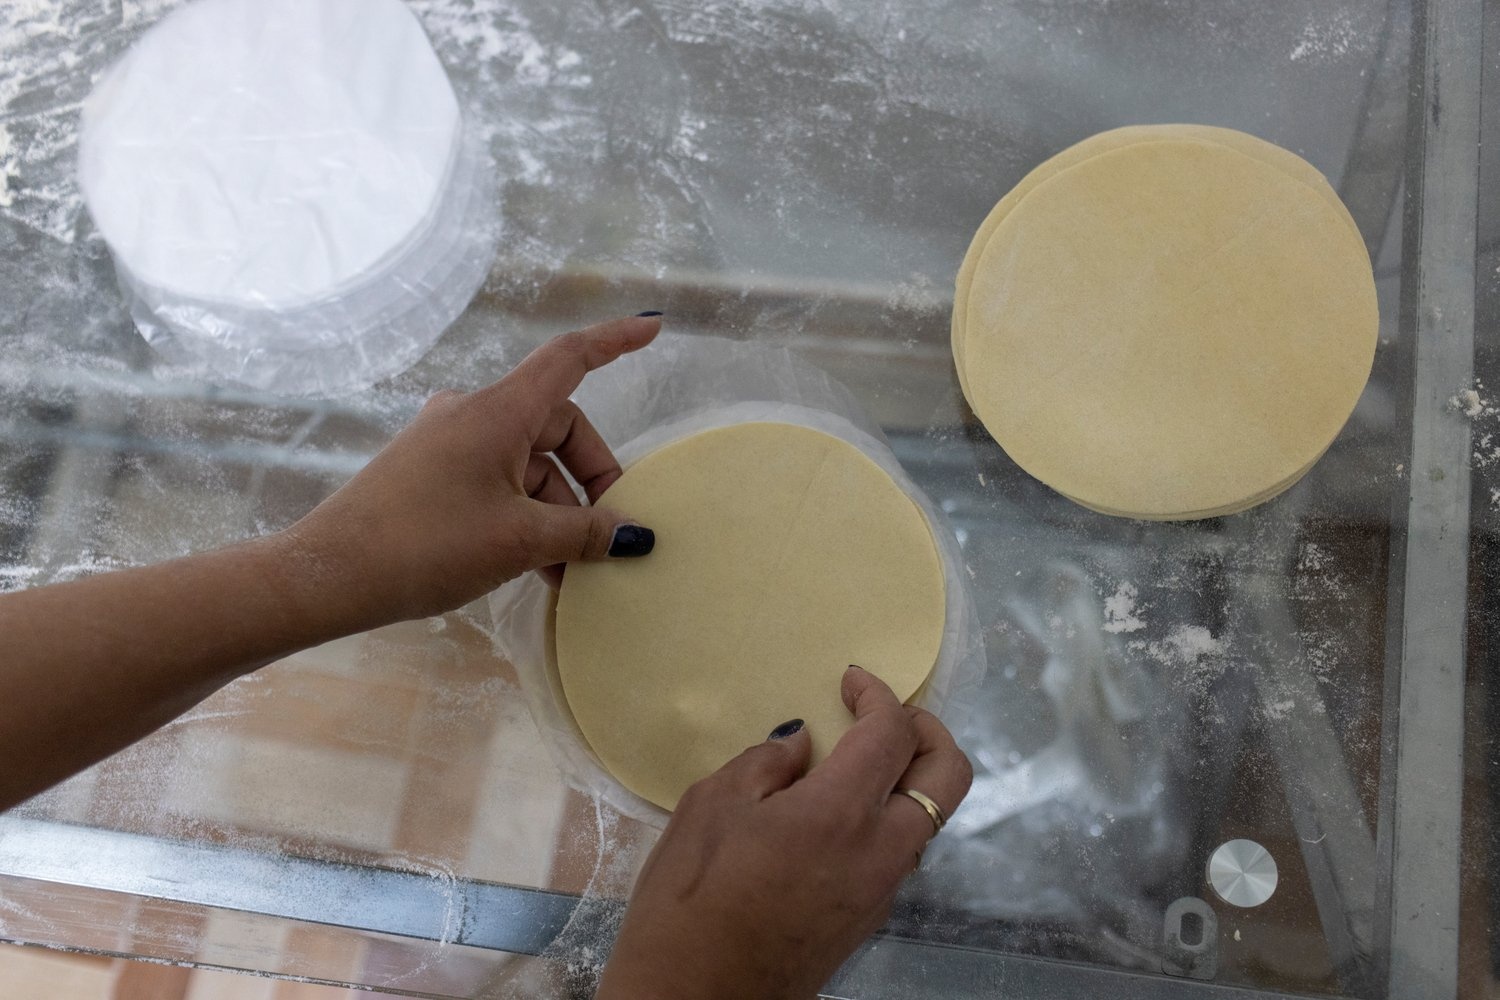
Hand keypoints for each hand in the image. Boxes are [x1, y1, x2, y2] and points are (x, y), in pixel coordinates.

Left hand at [284, 314, 660, 630]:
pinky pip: (496, 483)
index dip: (615, 341)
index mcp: (498, 412)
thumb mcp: (518, 541)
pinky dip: (524, 515)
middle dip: (591, 479)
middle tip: (608, 536)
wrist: (328, 575)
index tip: (654, 328)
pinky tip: (535, 566)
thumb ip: (583, 533)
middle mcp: (473, 415)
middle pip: (556, 428)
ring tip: (570, 571)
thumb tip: (633, 535)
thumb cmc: (425, 545)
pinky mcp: (429, 474)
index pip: (569, 359)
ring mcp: (447, 444)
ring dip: (557, 510)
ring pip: (527, 464)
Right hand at [597, 666, 972, 999]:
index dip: (879, 694)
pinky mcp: (869, 919)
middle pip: (949, 774)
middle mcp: (880, 851)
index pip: (892, 734)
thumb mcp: (709, 808)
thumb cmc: (689, 902)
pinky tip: (840, 813)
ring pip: (931, 816)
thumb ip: (764, 764)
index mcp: (840, 814)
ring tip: (860, 761)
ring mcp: (882, 891)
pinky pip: (902, 852)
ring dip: (912, 777)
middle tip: (883, 714)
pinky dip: (891, 816)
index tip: (852, 680)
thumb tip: (801, 742)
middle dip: (928, 730)